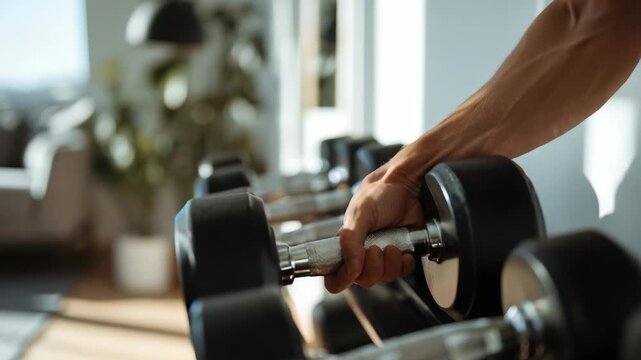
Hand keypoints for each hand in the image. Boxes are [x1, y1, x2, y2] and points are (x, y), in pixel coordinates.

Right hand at [324, 159, 423, 292]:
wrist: (406, 186)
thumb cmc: (379, 194)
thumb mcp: (359, 214)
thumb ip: (350, 241)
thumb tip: (351, 268)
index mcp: (346, 246)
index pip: (335, 277)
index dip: (342, 279)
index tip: (353, 271)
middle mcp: (363, 254)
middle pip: (363, 280)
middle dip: (373, 267)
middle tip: (376, 248)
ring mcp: (382, 256)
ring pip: (384, 278)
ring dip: (391, 263)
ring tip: (392, 245)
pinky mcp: (401, 255)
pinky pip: (402, 273)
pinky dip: (404, 264)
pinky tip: (404, 250)